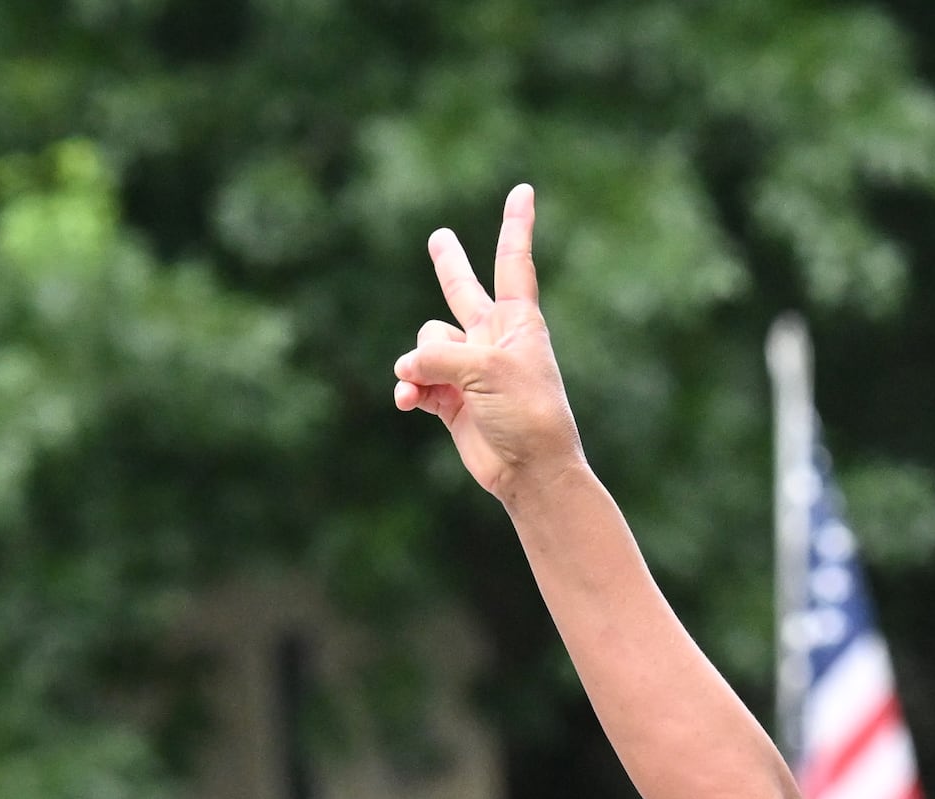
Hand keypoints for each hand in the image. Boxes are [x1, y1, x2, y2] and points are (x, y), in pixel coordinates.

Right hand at [393, 184, 583, 502]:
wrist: (530, 471)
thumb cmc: (526, 413)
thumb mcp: (484, 371)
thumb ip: (439, 357)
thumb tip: (404, 369)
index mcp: (518, 321)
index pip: (513, 262)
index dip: (515, 225)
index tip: (524, 190)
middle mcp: (493, 339)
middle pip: (463, 291)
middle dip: (449, 265)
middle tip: (439, 238)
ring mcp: (470, 369)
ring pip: (426, 343)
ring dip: (418, 364)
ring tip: (421, 386)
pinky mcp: (452, 399)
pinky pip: (417, 380)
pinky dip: (409, 390)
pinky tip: (407, 403)